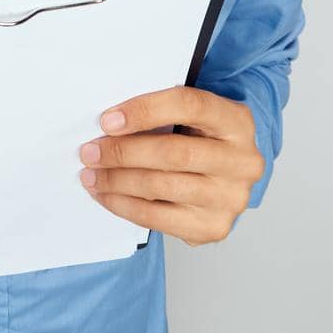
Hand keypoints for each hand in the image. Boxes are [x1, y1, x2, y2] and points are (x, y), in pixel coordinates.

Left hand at [77, 85, 262, 245]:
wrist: (225, 179)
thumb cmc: (199, 140)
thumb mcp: (192, 118)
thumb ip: (162, 114)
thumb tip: (108, 124)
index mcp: (237, 121)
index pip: (189, 106)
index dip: (145, 111)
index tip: (107, 121)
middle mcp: (243, 161)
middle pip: (174, 152)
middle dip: (123, 152)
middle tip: (89, 152)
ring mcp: (231, 198)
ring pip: (163, 186)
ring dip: (117, 181)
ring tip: (91, 175)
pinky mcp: (214, 227)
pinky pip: (159, 218)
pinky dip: (125, 206)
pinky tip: (106, 195)